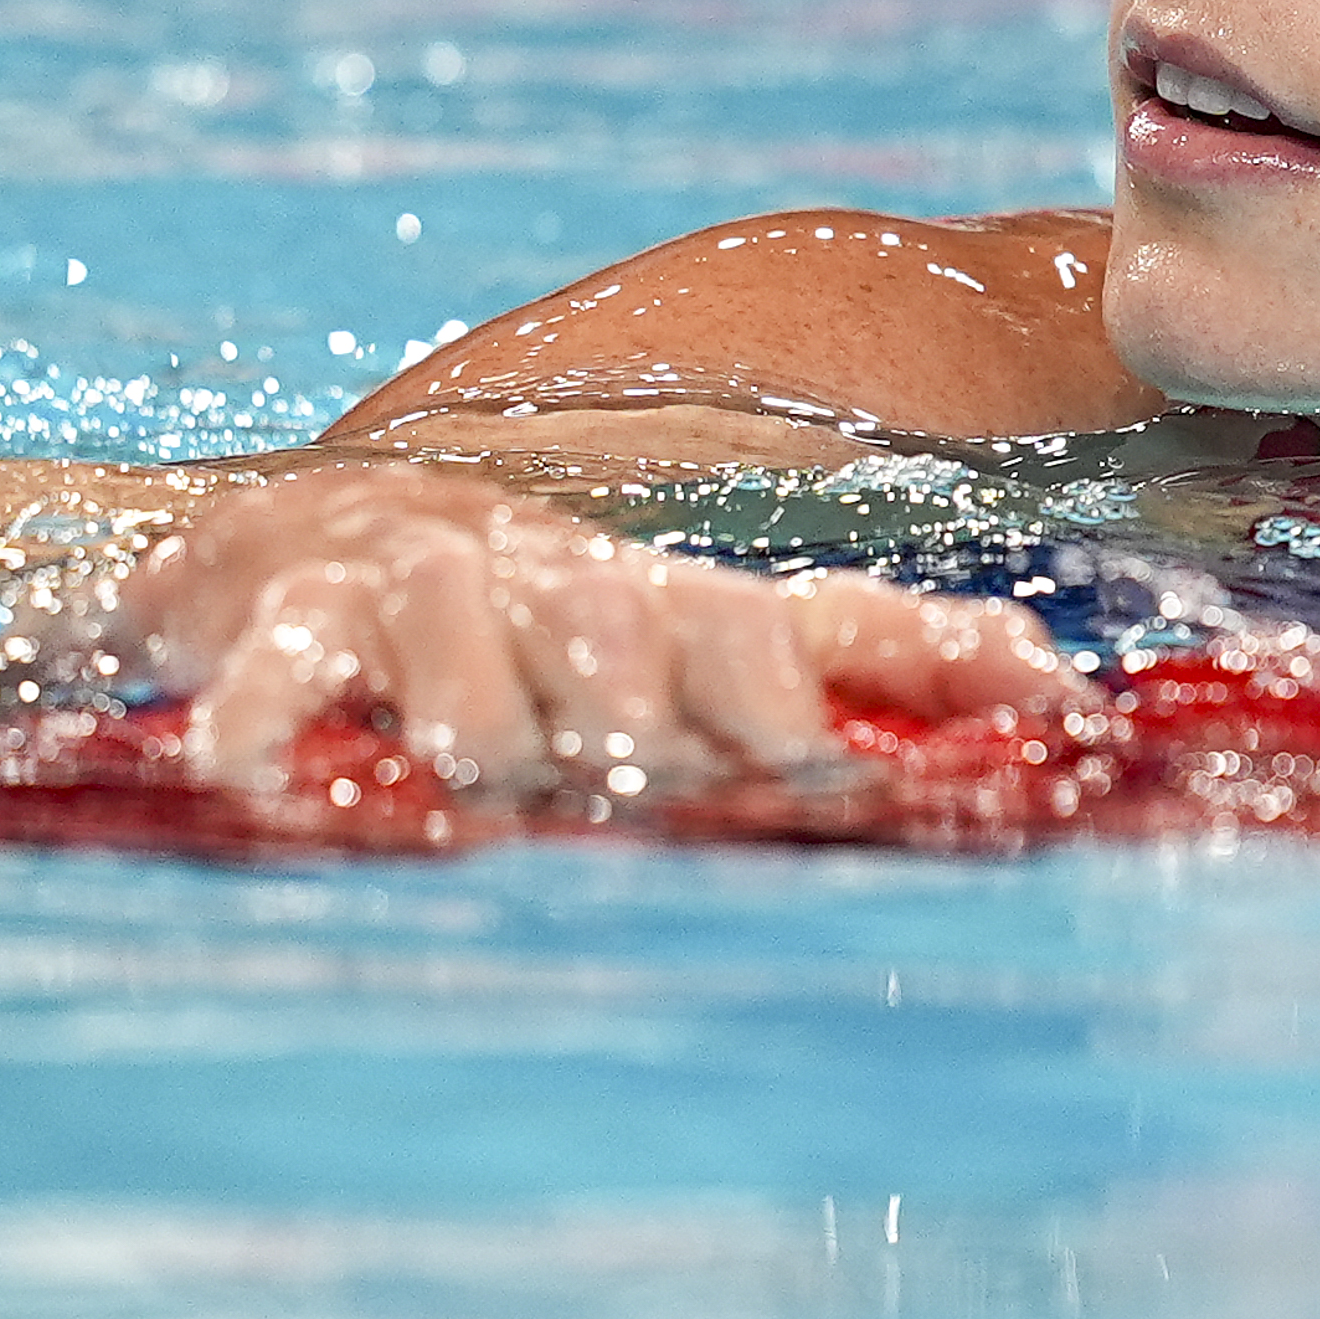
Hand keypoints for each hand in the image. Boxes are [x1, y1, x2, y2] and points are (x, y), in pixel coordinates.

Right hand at [110, 463, 1074, 800]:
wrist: (323, 540)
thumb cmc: (568, 620)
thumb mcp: (727, 633)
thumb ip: (890, 654)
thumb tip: (1061, 688)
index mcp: (672, 605)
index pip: (754, 633)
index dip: (787, 697)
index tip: (825, 772)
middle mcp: (558, 587)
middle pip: (616, 634)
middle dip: (646, 709)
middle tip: (674, 774)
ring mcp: (423, 595)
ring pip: (460, 650)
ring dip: (479, 714)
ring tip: (493, 772)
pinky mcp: (289, 619)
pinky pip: (276, 668)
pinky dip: (258, 717)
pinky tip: (257, 778)